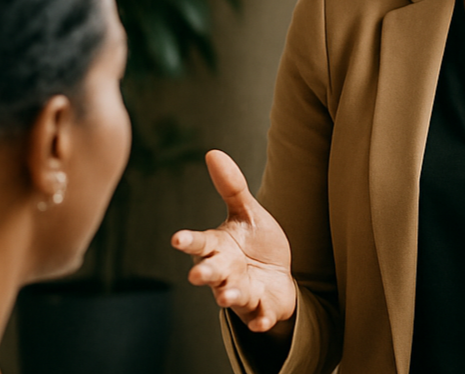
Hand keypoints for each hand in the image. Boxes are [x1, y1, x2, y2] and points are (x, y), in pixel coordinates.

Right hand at [171, 149, 296, 335]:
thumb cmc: (255, 244)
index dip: (188, 241)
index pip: (200, 243)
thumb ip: (231, 188)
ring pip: (231, 295)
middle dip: (206, 273)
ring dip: (229, 295)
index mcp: (218, 247)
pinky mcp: (260, 308)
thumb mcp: (247, 213)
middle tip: (199, 274)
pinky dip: (260, 319)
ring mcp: (241, 291)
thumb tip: (212, 152)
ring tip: (228, 295)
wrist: (277, 277)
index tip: (177, 238)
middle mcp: (225, 272)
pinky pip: (258, 315)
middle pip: (212, 272)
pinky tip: (263, 321)